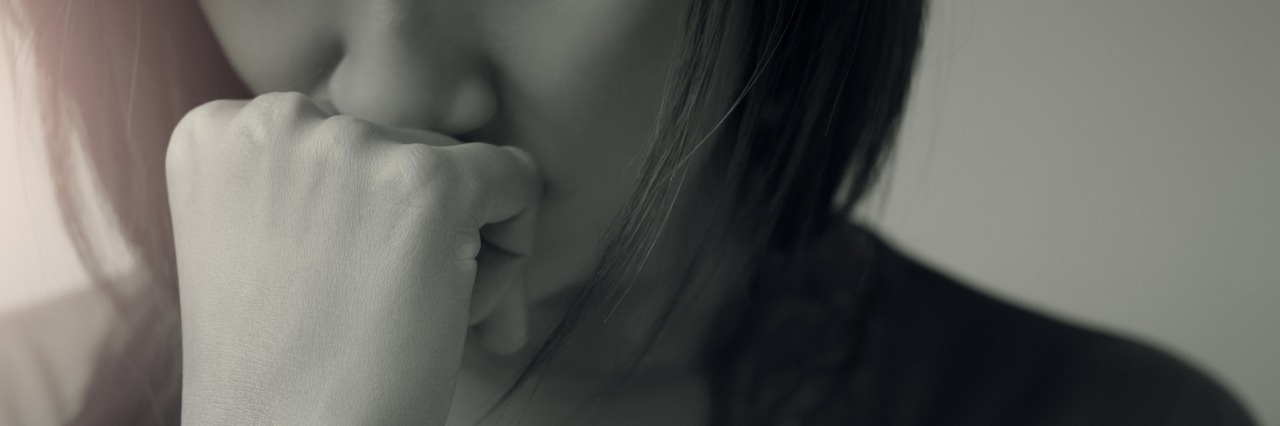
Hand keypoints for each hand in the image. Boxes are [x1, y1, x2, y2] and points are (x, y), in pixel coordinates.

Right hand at [165, 92, 540, 424]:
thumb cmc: (288, 369)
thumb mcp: (273, 244)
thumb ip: (331, 178)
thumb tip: (460, 142)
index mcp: (222, 133)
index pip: (346, 137)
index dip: (364, 217)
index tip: (345, 282)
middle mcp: (276, 120)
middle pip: (404, 145)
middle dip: (418, 231)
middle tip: (384, 317)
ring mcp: (351, 146)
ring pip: (462, 167)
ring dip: (461, 244)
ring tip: (411, 321)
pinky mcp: (427, 181)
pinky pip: (516, 180)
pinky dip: (515, 248)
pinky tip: (464, 311)